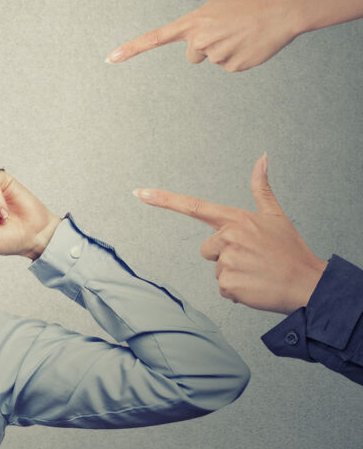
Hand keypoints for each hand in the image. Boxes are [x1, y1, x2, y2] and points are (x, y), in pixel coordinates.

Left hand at [106, 0, 297, 71]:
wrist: (279, 11)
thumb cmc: (245, 7)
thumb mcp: (214, 10)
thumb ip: (197, 28)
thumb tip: (194, 51)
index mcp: (191, 23)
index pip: (154, 38)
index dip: (131, 49)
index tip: (110, 58)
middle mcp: (198, 40)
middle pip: (192, 55)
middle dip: (205, 48)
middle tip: (226, 32)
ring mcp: (215, 55)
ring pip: (212, 60)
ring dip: (225, 50)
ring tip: (241, 35)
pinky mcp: (232, 67)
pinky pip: (228, 67)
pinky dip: (239, 58)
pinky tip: (249, 45)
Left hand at [135, 155, 326, 313]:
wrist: (309, 285)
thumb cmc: (291, 251)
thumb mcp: (275, 216)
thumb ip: (261, 187)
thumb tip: (262, 157)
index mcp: (235, 219)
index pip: (192, 206)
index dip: (163, 199)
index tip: (139, 192)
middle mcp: (227, 237)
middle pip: (206, 249)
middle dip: (224, 256)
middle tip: (252, 259)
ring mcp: (227, 261)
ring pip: (216, 269)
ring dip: (233, 274)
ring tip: (257, 272)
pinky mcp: (228, 284)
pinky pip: (222, 288)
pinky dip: (237, 291)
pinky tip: (256, 286)